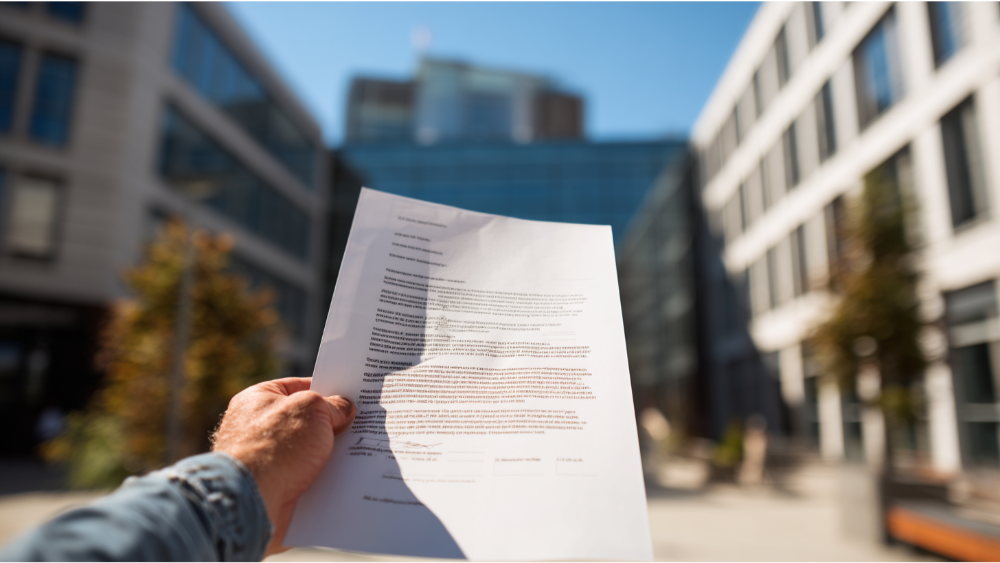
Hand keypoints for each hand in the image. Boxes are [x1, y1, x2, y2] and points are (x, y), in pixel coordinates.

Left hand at [211, 377, 355, 554]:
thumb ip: (332, 404)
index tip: (351, 396)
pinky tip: (340, 476)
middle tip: (358, 425)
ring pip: (306, 451)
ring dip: (327, 453)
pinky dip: (320, 476)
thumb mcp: (313, 409)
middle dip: (330, 425)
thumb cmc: (274, 447)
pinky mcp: (270, 485)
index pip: (299, 387)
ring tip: (354, 452)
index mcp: (257, 398)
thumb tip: (344, 408)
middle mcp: (255, 427)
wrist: (251, 500)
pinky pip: (303, 476)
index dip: (327, 389)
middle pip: (305, 420)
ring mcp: (262, 458)